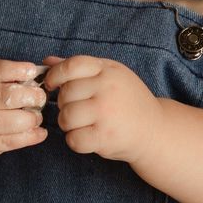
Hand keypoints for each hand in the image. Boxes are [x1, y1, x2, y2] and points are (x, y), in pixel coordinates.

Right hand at [0, 58, 48, 158]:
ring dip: (27, 119)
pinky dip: (28, 137)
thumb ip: (8, 78)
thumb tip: (38, 80)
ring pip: (1, 122)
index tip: (32, 71)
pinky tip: (40, 133)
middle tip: (40, 98)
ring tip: (37, 117)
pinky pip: (6, 141)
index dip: (15, 70)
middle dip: (26, 96)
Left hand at [41, 54, 159, 162]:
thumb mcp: (110, 75)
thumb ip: (80, 68)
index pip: (71, 66)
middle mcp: (107, 89)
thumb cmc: (128, 101)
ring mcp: (106, 114)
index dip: (55, 75)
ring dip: (68, 124)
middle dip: (64, 104)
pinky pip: (73, 139)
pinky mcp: (105, 137)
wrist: (155, 130)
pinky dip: (76, 141)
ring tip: (82, 123)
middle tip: (77, 109)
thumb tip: (48, 61)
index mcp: (108, 71)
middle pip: (65, 94)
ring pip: (66, 117)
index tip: (52, 85)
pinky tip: (87, 136)